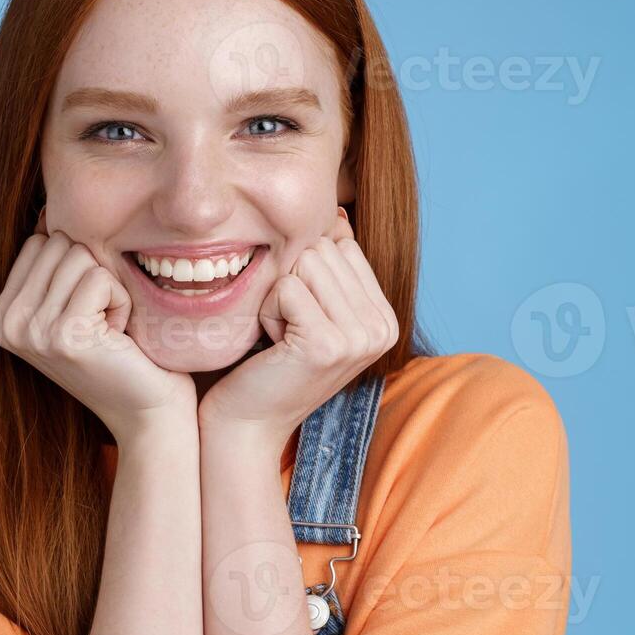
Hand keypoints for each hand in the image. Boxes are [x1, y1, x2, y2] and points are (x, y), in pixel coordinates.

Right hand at [0, 222, 194, 435]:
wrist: (149, 411)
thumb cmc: (122, 351)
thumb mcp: (75, 303)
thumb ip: (54, 262)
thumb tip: (45, 207)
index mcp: (0, 313)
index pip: (41, 240)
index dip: (79, 267)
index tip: (87, 314)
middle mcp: (5, 323)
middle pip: (61, 243)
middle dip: (95, 275)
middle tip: (102, 324)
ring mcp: (30, 331)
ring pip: (81, 257)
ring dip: (112, 290)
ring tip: (110, 331)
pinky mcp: (63, 335)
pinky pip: (101, 278)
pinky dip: (123, 302)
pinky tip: (119, 338)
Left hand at [200, 209, 398, 441]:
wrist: (248, 422)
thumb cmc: (272, 361)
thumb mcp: (313, 309)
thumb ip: (331, 265)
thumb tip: (338, 212)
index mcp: (386, 318)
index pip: (344, 245)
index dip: (307, 273)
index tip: (301, 319)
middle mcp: (383, 328)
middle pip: (324, 250)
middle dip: (291, 283)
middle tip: (288, 330)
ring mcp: (359, 338)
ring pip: (305, 264)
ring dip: (277, 297)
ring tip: (281, 336)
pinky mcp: (328, 345)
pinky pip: (286, 288)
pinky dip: (267, 312)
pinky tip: (273, 345)